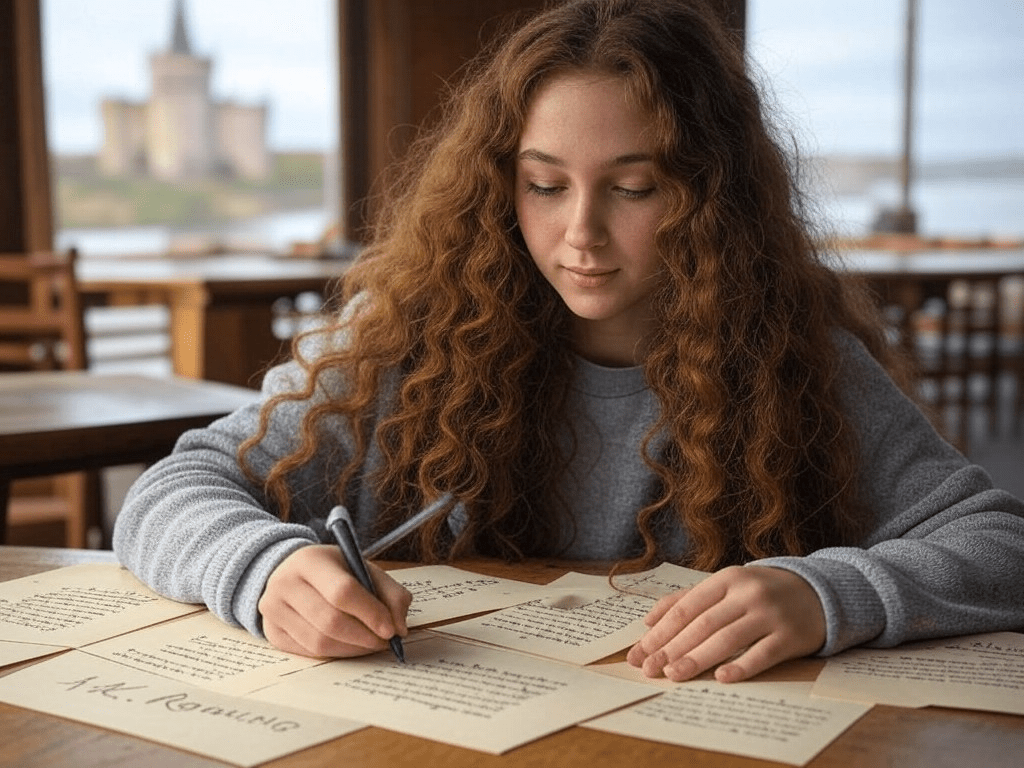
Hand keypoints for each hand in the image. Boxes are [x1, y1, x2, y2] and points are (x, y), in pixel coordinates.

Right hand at [258, 544, 411, 657]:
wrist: (292, 572)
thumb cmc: (335, 571)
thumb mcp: (364, 569)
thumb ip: (390, 593)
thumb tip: (399, 628)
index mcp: (310, 560)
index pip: (342, 591)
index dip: (370, 613)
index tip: (390, 630)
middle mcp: (285, 583)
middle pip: (329, 621)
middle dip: (363, 636)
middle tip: (384, 641)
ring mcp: (273, 609)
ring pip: (318, 642)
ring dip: (352, 649)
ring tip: (370, 644)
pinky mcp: (272, 632)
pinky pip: (308, 653)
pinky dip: (335, 654)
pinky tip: (350, 646)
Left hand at [626, 565, 824, 682]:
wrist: (819, 592)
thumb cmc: (761, 592)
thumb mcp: (726, 586)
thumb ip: (687, 599)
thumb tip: (648, 620)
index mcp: (727, 579)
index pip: (686, 607)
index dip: (661, 631)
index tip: (640, 652)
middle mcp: (747, 593)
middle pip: (703, 624)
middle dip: (672, 648)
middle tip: (649, 669)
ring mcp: (770, 614)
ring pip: (728, 638)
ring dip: (697, 658)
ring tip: (674, 675)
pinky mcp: (790, 636)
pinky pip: (762, 653)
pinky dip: (741, 666)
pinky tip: (721, 678)